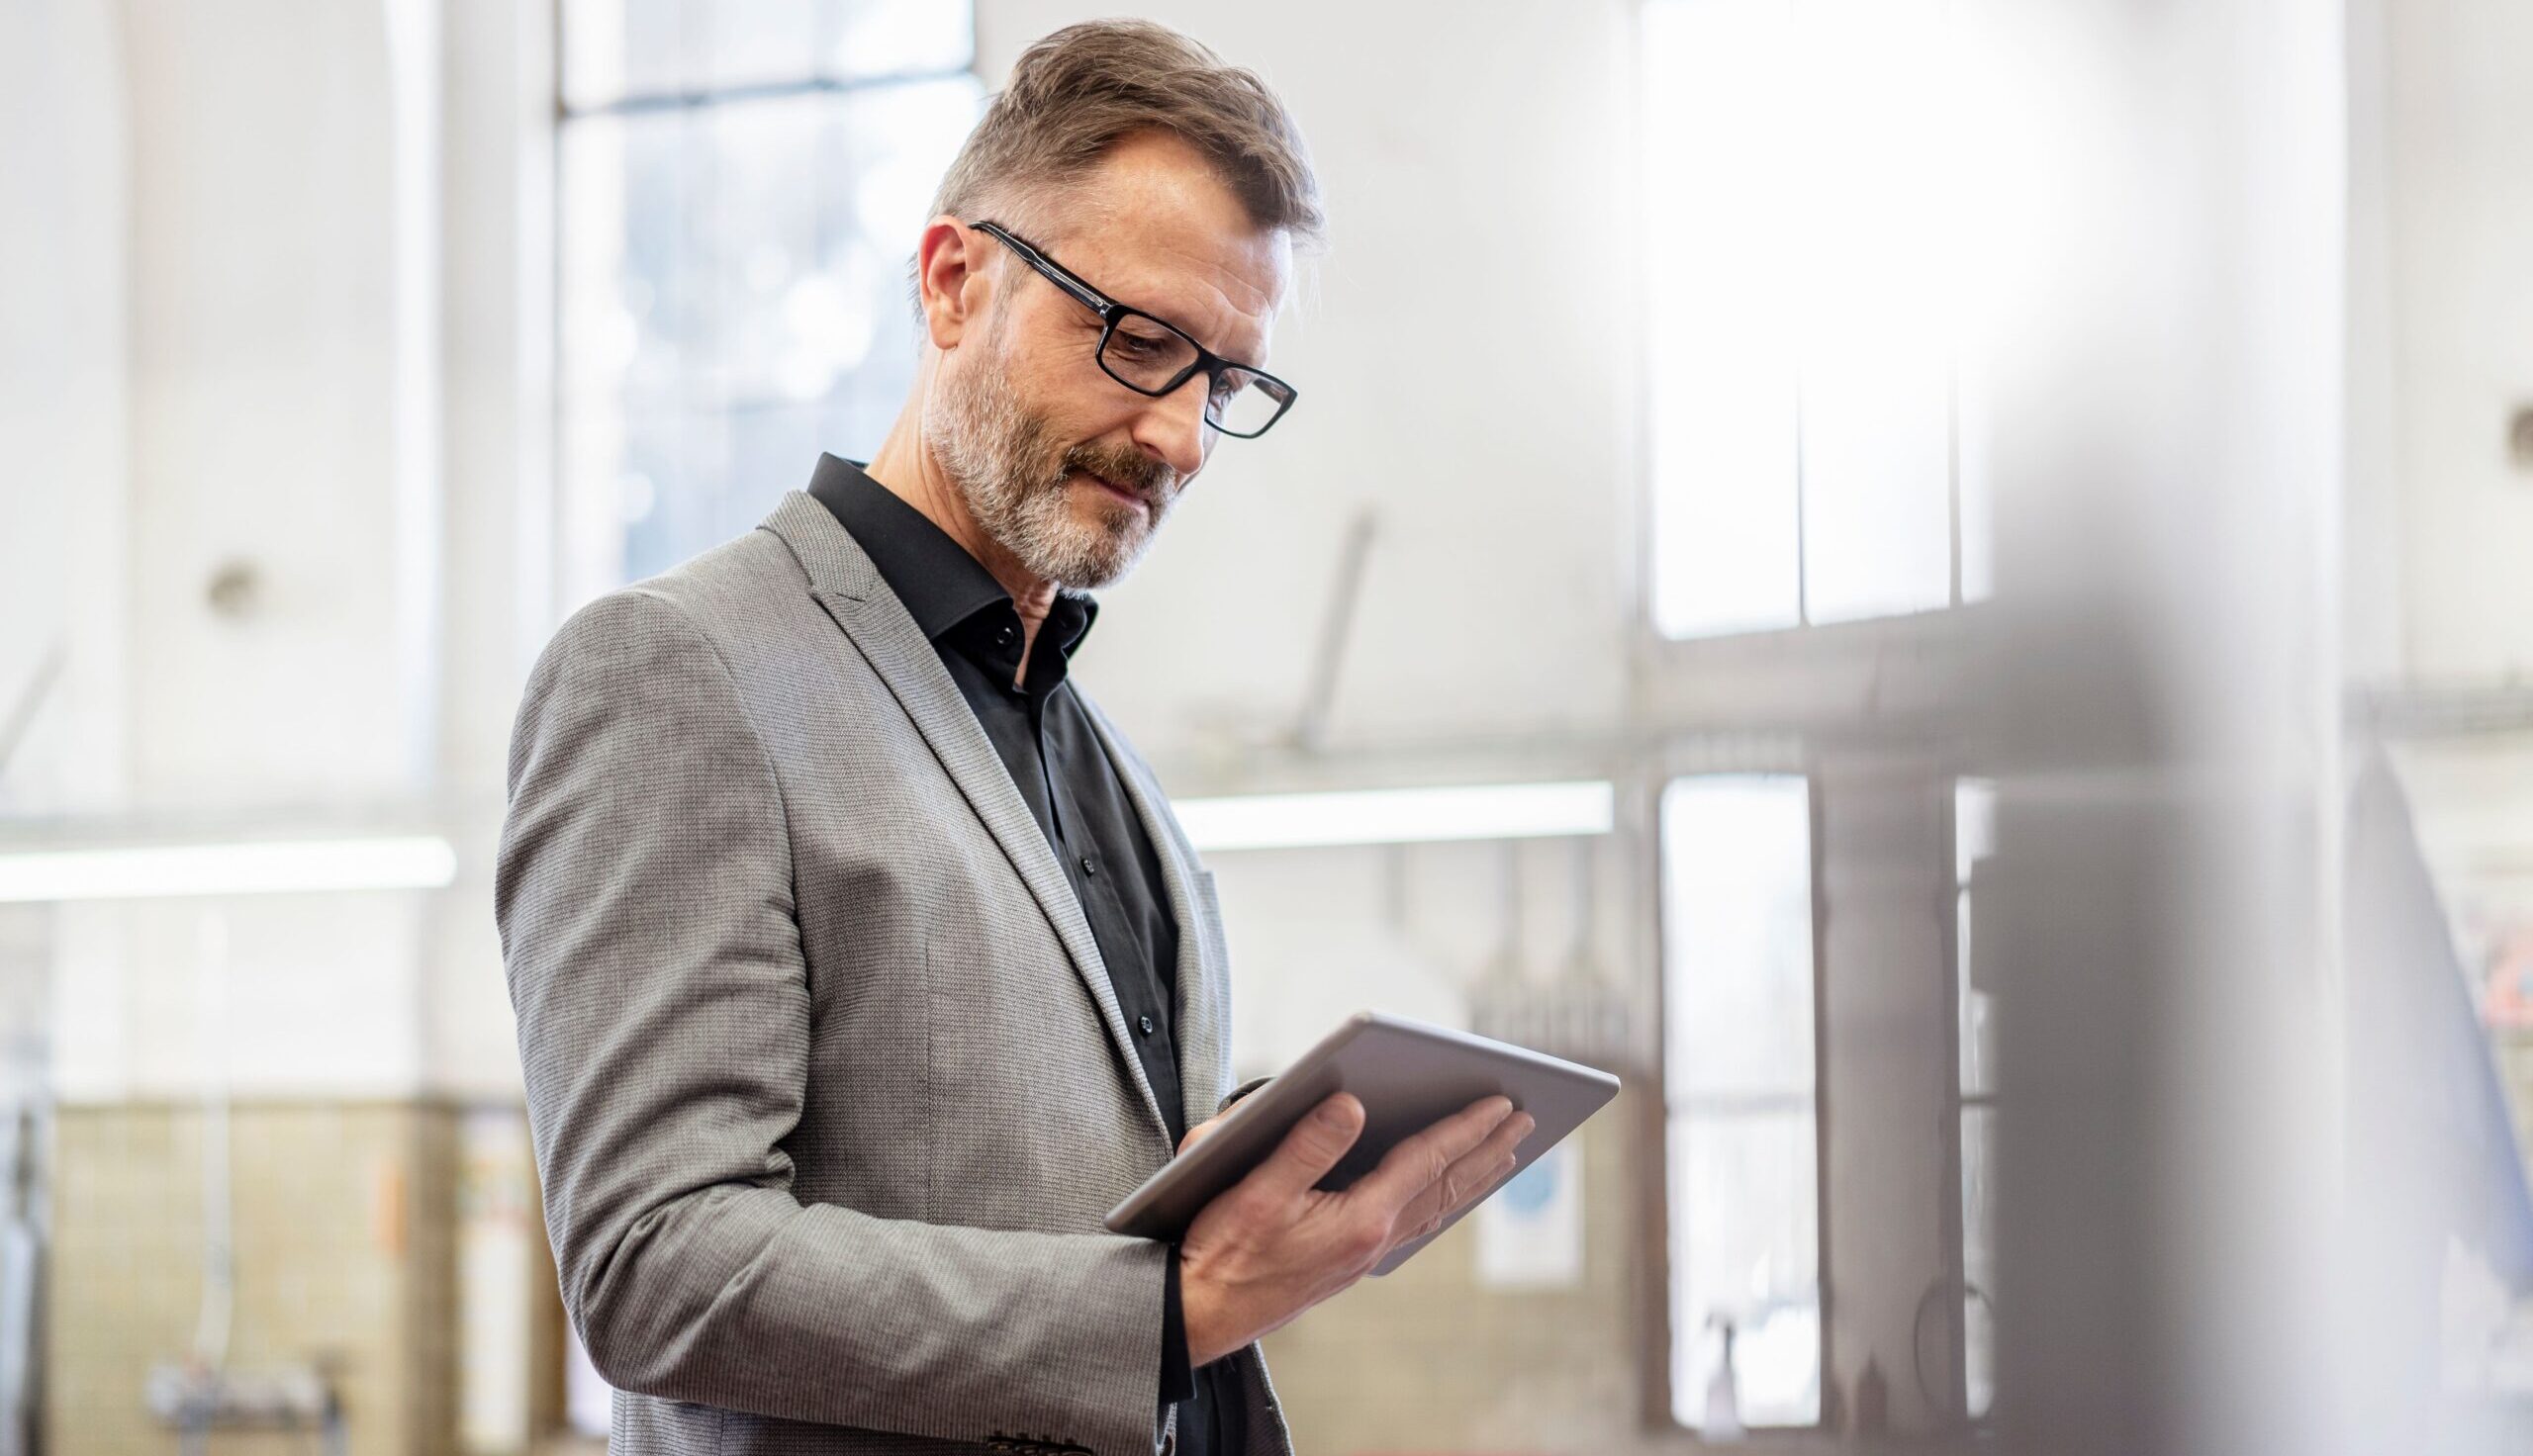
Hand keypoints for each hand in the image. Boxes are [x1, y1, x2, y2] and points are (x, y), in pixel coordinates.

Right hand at [1176, 1092, 1534, 1366]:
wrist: (1203, 1314)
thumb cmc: (1223, 1252)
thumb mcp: (1257, 1191)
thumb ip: (1307, 1145)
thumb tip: (1351, 1103)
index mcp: (1360, 1219)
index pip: (1426, 1161)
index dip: (1464, 1127)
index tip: (1502, 1101)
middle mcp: (1372, 1241)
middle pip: (1445, 1186)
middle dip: (1487, 1150)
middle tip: (1525, 1120)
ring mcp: (1364, 1256)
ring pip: (1434, 1209)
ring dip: (1471, 1176)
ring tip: (1502, 1151)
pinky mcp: (1349, 1262)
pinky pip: (1414, 1224)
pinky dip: (1440, 1199)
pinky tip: (1443, 1192)